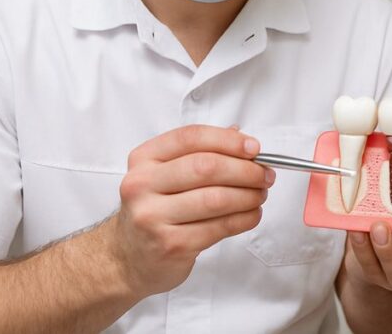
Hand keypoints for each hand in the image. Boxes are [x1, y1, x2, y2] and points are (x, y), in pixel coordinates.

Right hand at [109, 125, 273, 296]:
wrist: (126, 257)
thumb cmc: (154, 208)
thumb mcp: (165, 173)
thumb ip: (200, 151)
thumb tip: (240, 135)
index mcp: (143, 159)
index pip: (191, 137)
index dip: (228, 140)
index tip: (254, 148)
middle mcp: (142, 185)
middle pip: (206, 167)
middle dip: (245, 170)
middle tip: (265, 175)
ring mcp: (153, 217)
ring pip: (216, 199)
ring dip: (248, 195)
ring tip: (260, 195)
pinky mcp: (170, 245)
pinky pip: (219, 228)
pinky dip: (244, 219)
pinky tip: (252, 214)